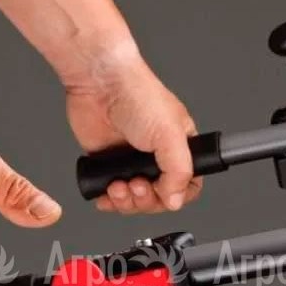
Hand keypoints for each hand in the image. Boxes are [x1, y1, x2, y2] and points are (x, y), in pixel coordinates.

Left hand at [66, 46, 201, 213]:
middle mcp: (156, 155)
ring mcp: (130, 160)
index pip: (187, 184)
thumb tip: (175, 200)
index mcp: (179, 146)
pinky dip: (108, 199)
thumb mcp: (170, 134)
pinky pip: (109, 192)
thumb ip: (178, 170)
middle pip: (158, 197)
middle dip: (146, 199)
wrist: (99, 84)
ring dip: (126, 201)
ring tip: (118, 186)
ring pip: (133, 199)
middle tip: (136, 185)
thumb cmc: (136, 95)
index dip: (175, 196)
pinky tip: (105, 194)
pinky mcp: (107, 163)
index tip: (163, 193)